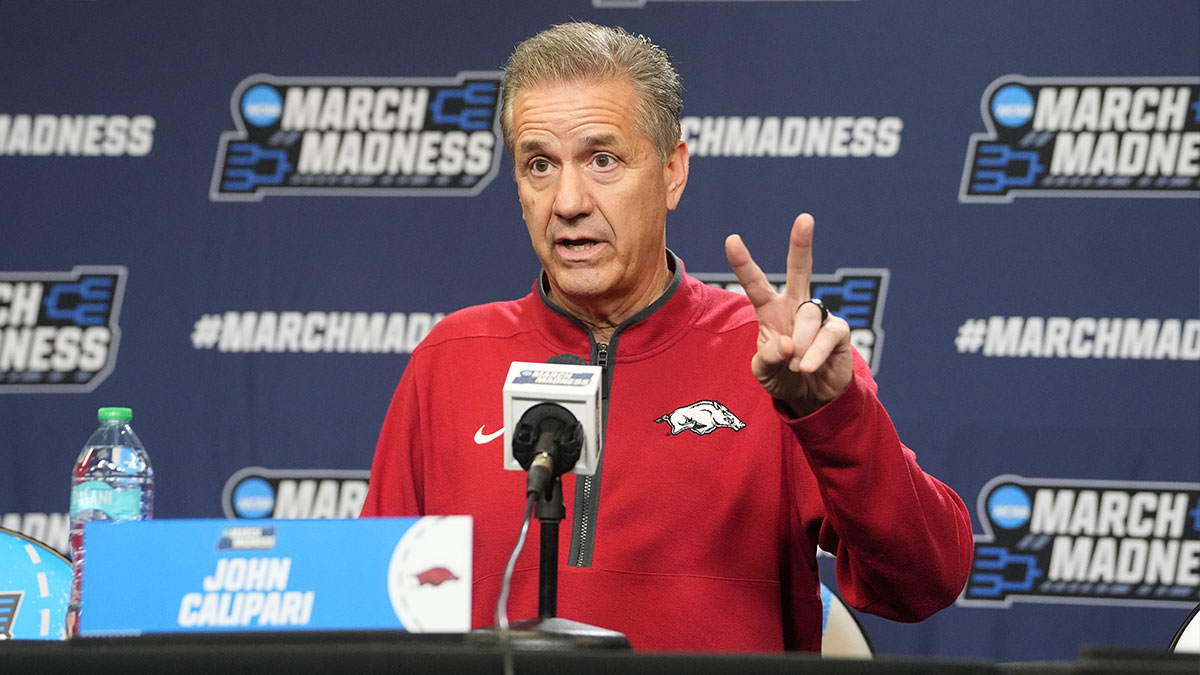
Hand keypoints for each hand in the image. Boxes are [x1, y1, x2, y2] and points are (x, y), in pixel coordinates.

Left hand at [725, 214, 852, 416]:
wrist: (812, 398)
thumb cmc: (783, 378)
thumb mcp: (763, 373)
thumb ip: (767, 359)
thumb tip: (785, 344)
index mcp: (770, 310)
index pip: (756, 283)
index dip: (744, 262)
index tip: (731, 239)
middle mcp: (796, 306)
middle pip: (800, 269)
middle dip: (802, 244)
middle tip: (805, 219)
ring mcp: (819, 316)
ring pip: (808, 316)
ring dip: (799, 345)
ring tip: (795, 367)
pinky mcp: (838, 331)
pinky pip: (827, 335)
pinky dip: (814, 354)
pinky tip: (806, 367)